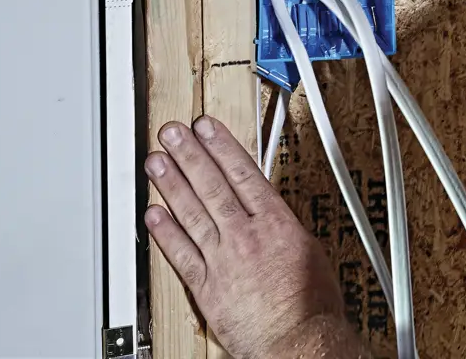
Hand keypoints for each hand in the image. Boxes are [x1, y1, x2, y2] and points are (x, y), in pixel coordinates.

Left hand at [145, 117, 360, 358]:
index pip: (243, 174)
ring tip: (156, 162)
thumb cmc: (312, 305)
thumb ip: (285, 231)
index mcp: (276, 224)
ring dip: (172, 185)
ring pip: (193, 214)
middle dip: (191, 156)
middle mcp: (246, 236)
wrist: (299, 342)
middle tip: (172, 133)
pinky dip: (166, 234)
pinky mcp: (207, 287)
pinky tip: (153, 214)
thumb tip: (276, 220)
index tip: (206, 128)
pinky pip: (181, 255)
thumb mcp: (311, 252)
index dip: (222, 147)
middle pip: (213, 186)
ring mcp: (223, 260)